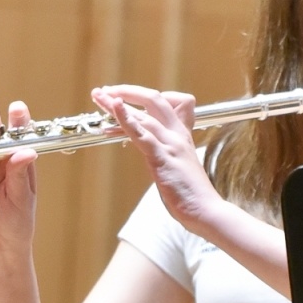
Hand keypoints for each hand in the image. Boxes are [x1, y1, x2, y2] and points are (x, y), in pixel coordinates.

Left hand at [92, 84, 225, 233]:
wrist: (205, 210)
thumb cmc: (190, 193)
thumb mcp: (178, 164)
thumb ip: (165, 151)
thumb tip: (149, 148)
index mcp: (181, 134)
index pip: (166, 102)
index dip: (143, 97)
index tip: (123, 99)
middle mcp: (177, 134)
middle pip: (153, 99)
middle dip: (126, 91)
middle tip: (104, 91)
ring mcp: (170, 144)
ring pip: (144, 115)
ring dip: (116, 103)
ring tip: (98, 97)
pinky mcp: (162, 157)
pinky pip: (142, 134)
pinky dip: (126, 118)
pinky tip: (114, 107)